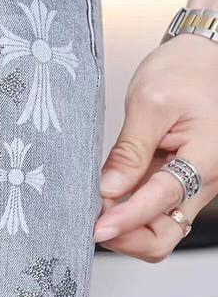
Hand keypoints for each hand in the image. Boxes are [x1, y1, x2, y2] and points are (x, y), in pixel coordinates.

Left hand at [93, 33, 217, 261]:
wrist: (203, 59)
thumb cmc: (184, 72)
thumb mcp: (149, 103)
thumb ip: (129, 151)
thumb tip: (107, 190)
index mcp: (205, 159)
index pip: (160, 202)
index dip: (124, 221)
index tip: (95, 229)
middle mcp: (203, 183)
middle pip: (164, 236)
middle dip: (125, 237)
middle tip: (91, 220)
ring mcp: (190, 188)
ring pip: (157, 231)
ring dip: (124, 229)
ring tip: (93, 207)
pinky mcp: (174, 185)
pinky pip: (152, 214)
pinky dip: (126, 216)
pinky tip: (104, 201)